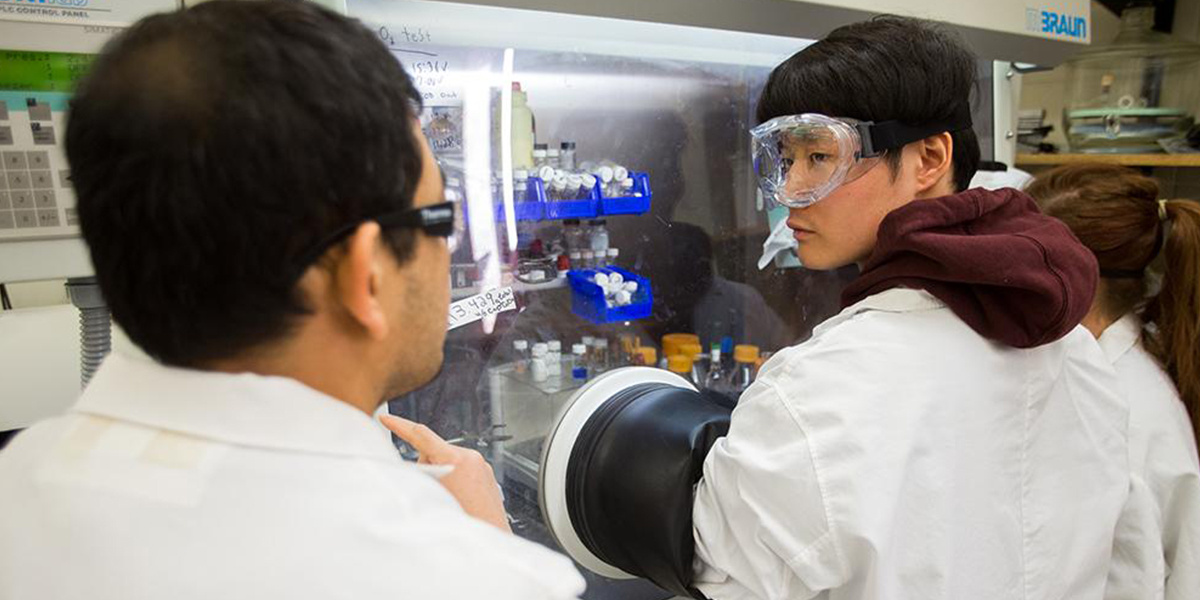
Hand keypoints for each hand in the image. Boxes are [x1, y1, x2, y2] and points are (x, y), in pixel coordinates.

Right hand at [380, 414, 511, 532]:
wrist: (489, 536)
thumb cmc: (463, 521)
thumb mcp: (431, 495)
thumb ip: (419, 475)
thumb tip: (413, 465)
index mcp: (454, 459)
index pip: (420, 435)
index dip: (399, 425)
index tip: (386, 418)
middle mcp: (470, 457)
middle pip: (434, 450)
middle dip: (427, 465)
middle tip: (432, 489)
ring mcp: (481, 464)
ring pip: (448, 459)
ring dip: (442, 473)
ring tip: (449, 498)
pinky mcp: (486, 473)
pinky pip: (462, 468)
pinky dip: (455, 478)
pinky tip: (458, 498)